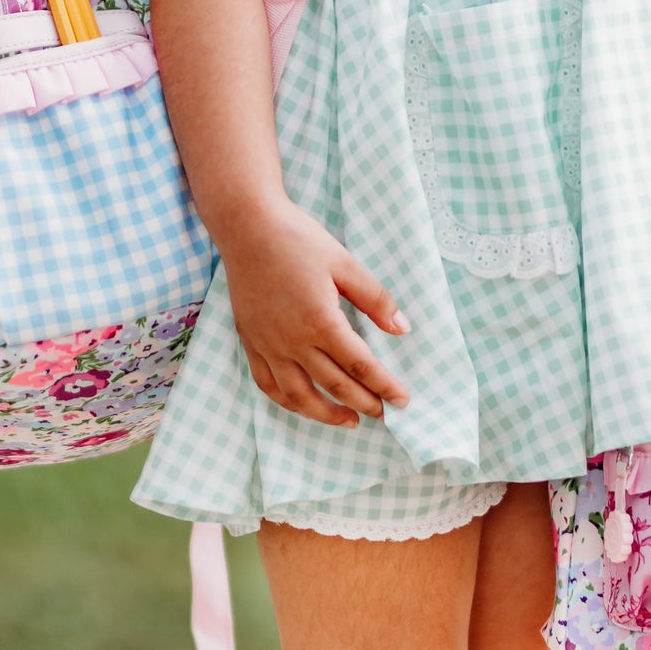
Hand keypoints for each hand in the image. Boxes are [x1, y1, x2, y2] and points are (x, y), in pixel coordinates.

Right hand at [217, 197, 411, 428]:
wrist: (248, 228)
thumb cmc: (298, 240)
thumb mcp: (345, 263)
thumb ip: (375, 299)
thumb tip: (401, 329)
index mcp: (321, 322)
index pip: (360, 367)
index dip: (384, 387)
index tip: (402, 401)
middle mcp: (293, 342)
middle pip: (334, 386)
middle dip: (363, 403)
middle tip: (383, 414)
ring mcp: (268, 345)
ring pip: (298, 395)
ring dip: (325, 414)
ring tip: (348, 421)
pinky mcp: (251, 342)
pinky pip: (268, 384)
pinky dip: (287, 401)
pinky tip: (303, 404)